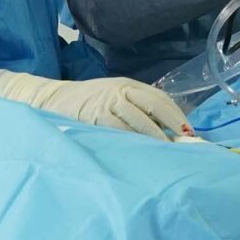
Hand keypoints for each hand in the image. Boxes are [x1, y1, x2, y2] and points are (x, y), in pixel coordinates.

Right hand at [0, 69, 191, 140]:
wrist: (50, 99)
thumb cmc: (86, 103)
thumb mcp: (112, 97)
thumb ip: (135, 108)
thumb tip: (167, 130)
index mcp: (127, 85)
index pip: (158, 98)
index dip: (175, 115)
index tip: (189, 132)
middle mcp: (119, 91)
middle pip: (153, 108)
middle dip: (170, 127)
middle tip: (185, 146)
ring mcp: (106, 103)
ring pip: (138, 122)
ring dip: (155, 139)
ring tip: (167, 155)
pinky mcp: (93, 118)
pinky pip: (118, 133)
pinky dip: (132, 144)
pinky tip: (141, 155)